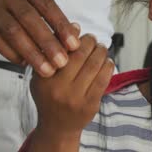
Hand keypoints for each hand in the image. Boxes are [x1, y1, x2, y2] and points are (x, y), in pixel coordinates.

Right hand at [0, 0, 80, 76]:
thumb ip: (44, 7)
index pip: (47, 5)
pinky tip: (24, 63)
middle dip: (48, 43)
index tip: (74, 44)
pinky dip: (11, 54)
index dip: (62, 26)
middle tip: (62, 62)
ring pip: (13, 33)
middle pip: (30, 20)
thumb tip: (72, 30)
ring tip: (46, 69)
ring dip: (31, 53)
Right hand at [29, 34, 113, 150]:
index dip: (74, 38)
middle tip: (93, 39)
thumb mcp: (43, 73)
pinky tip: (108, 61)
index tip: (79, 34)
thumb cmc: (51, 95)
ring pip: (94, 65)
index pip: (61, 50)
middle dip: (90, 42)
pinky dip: (108, 66)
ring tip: (101, 48)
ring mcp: (75, 98)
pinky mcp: (90, 104)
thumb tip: (75, 26)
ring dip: (101, 52)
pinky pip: (103, 79)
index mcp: (44, 77)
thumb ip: (56, 49)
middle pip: (80, 55)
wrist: (57, 126)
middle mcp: (58, 88)